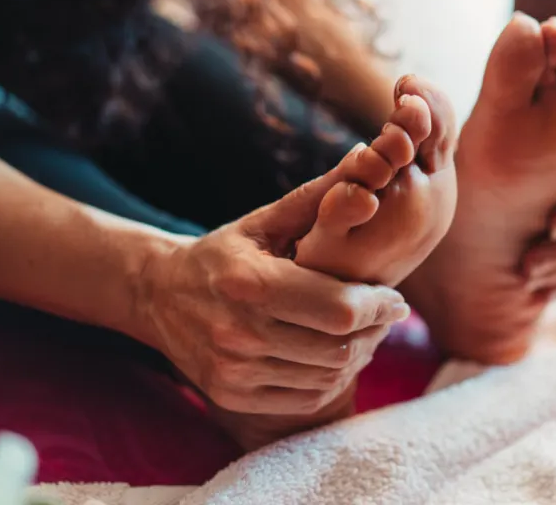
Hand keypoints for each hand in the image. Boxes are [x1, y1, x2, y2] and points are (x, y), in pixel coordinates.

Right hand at [137, 168, 409, 415]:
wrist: (159, 293)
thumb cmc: (224, 251)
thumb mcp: (264, 219)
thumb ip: (317, 196)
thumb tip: (367, 156)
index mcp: (250, 280)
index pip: (338, 307)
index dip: (379, 306)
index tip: (396, 300)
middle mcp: (238, 331)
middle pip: (337, 345)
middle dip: (375, 330)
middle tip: (386, 315)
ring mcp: (233, 370)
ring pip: (326, 376)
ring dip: (358, 355)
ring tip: (365, 333)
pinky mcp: (232, 395)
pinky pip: (305, 399)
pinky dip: (331, 380)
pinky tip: (336, 355)